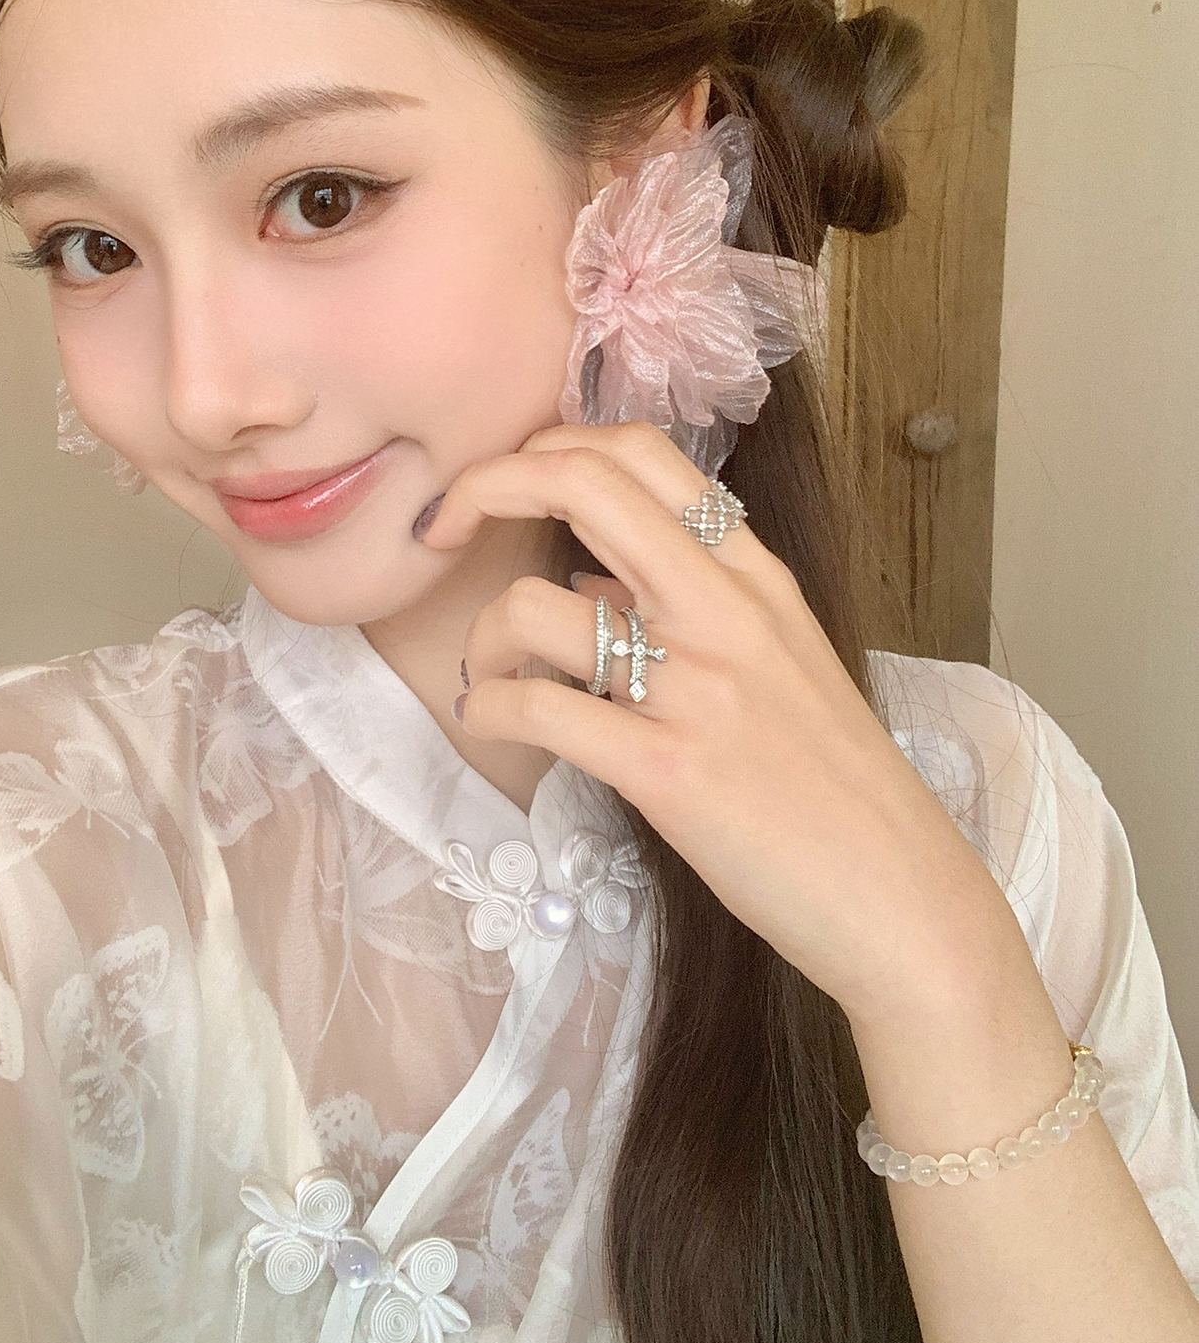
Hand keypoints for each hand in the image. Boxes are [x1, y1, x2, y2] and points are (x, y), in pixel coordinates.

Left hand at [424, 422, 1036, 1028]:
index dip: (550, 445)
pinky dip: (490, 711)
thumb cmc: (833, 790)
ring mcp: (696, 690)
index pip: (642, 453)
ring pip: (535, 605)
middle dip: (485, 482)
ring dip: (482, 634)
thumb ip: (688, 612)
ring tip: (489, 676)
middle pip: (583, 483)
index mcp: (756, 578)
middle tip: (442, 526)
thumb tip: (588, 586)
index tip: (504, 483)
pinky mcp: (666, 772)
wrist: (900, 897)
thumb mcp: (777, 667)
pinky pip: (537, 712)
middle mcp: (726, 612)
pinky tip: (492, 725)